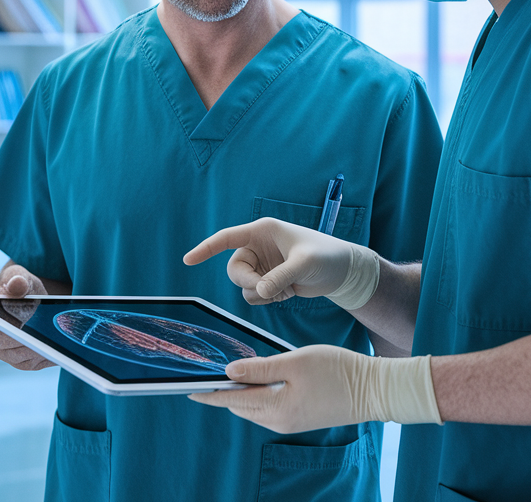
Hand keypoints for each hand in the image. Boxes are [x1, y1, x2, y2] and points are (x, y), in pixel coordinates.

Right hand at [0, 263, 61, 370]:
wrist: (32, 299)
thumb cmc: (20, 286)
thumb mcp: (19, 277)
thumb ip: (17, 279)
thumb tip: (17, 284)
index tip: (12, 320)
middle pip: (2, 343)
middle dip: (20, 337)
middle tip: (38, 332)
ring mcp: (4, 354)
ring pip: (19, 355)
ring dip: (35, 348)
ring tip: (52, 339)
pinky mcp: (22, 362)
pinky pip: (32, 362)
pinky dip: (44, 354)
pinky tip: (57, 346)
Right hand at [184, 218, 379, 308]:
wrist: (342, 271)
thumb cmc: (327, 256)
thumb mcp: (305, 264)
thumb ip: (281, 277)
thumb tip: (259, 292)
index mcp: (263, 231)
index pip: (226, 238)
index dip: (206, 249)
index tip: (187, 260)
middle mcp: (258, 246)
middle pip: (234, 270)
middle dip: (249, 283)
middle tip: (270, 289)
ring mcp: (263, 264)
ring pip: (244, 286)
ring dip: (262, 294)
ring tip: (287, 289)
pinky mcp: (268, 279)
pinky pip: (255, 295)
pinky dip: (269, 298)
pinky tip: (289, 292)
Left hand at [188, 345, 440, 432]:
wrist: (374, 390)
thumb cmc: (337, 371)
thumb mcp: (295, 362)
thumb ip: (260, 368)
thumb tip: (229, 371)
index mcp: (275, 408)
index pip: (232, 399)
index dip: (209, 392)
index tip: (188, 386)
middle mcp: (278, 421)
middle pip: (239, 406)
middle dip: (222, 391)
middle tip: (205, 373)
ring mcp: (289, 422)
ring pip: (253, 408)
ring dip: (240, 392)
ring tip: (227, 373)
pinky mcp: (299, 418)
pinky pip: (268, 408)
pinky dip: (257, 395)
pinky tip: (256, 379)